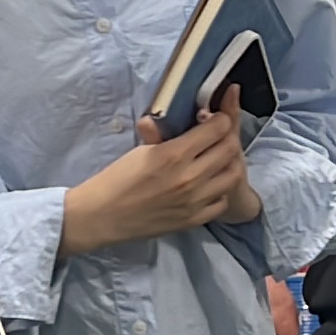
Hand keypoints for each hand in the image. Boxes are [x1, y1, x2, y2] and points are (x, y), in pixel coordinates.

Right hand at [60, 89, 263, 254]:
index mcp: (173, 154)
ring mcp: (194, 201)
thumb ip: (163, 134)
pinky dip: (219, 190)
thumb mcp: (139, 150)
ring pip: (233, 175)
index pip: (217, 128)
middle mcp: (190, 177)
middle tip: (219, 135)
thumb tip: (175, 115)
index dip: (220, 118)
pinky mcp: (193, 219)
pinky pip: (222, 201)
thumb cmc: (116, 179)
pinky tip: (208, 184)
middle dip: (228, 136)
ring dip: (229, 163)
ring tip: (218, 159)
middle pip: (230, 149)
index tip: (215, 117)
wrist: (103, 216)